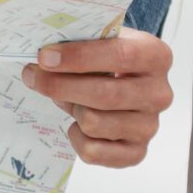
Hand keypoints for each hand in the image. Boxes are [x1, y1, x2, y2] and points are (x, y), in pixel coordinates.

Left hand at [21, 29, 175, 168]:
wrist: (128, 84)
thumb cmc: (111, 59)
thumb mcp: (105, 40)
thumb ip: (82, 42)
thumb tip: (44, 57)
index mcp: (156, 56)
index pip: (120, 55)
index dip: (79, 57)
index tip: (45, 57)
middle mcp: (159, 93)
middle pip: (104, 94)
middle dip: (61, 85)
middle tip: (33, 76)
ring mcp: (149, 126)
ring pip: (93, 122)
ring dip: (71, 108)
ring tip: (67, 98)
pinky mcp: (136, 152)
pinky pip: (92, 151)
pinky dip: (76, 136)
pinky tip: (77, 122)